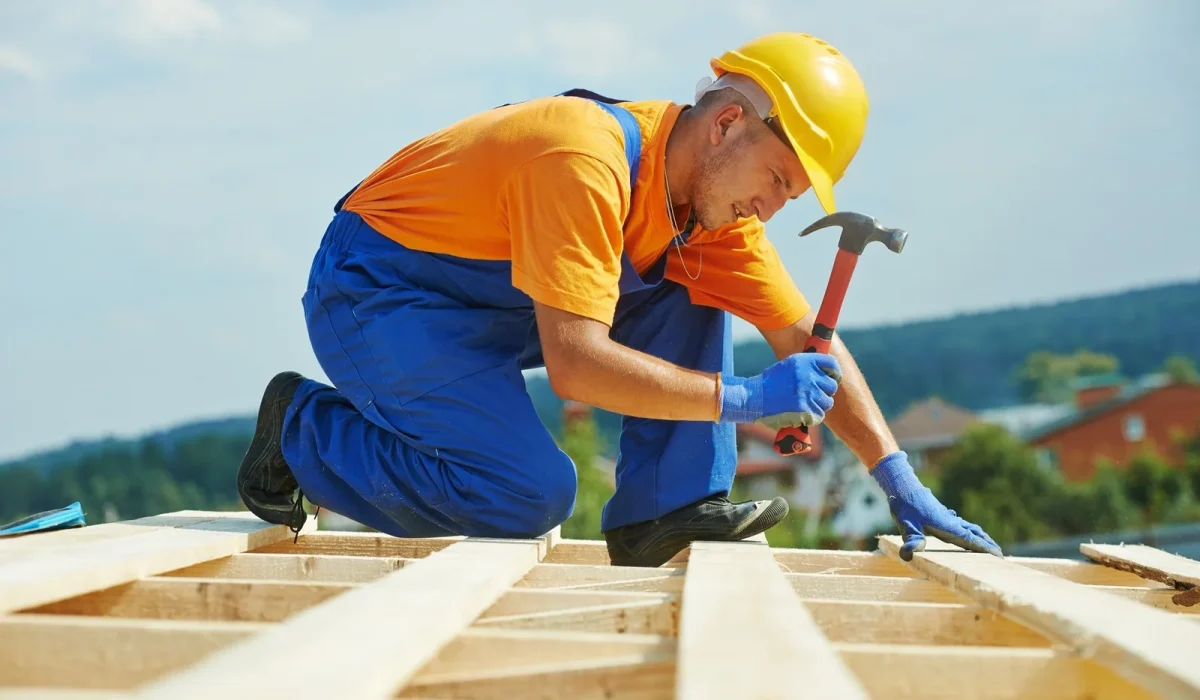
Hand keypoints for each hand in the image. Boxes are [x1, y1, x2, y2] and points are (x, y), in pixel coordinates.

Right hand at [718, 353, 841, 424]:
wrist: (754, 398)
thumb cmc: (770, 383)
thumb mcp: (788, 366)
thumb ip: (807, 368)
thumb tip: (827, 373)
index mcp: (804, 361)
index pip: (832, 364)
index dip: (834, 373)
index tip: (832, 379)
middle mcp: (809, 375)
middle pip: (832, 386)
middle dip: (824, 393)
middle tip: (812, 397)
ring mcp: (808, 393)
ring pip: (827, 403)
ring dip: (818, 406)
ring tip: (803, 406)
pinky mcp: (806, 409)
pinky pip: (819, 416)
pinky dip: (811, 418)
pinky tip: (799, 414)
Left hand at [871, 451, 1002, 560]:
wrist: (903, 487)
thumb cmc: (905, 506)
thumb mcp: (906, 525)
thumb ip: (911, 539)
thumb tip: (909, 555)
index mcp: (947, 526)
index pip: (970, 540)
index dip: (984, 548)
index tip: (999, 555)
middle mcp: (951, 522)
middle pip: (974, 534)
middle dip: (988, 544)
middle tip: (1001, 556)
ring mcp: (948, 518)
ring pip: (969, 528)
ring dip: (981, 537)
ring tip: (990, 546)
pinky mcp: (943, 515)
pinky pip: (962, 525)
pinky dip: (970, 531)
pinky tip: (968, 533)